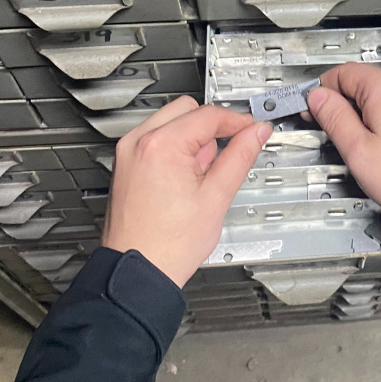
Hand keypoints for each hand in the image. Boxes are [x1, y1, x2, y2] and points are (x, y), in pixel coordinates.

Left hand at [103, 96, 272, 287]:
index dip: (236, 122)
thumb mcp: (216, 197)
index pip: (208, 115)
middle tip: (224, 154)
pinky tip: (182, 180)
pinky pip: (155, 139)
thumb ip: (240, 157)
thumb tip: (256, 133)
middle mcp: (138, 142)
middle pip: (187, 110)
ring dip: (191, 138)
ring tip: (199, 177)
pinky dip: (174, 148)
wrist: (137, 271)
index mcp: (161, 145)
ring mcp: (128, 152)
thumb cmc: (168, 245)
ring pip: (170, 121)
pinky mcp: (125, 164)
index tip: (250, 129)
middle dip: (210, 128)